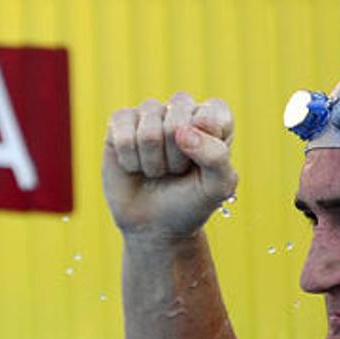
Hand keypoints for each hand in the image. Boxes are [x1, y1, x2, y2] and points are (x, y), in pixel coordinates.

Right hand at [102, 93, 237, 237]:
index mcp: (213, 119)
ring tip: (158, 171)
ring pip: (149, 129)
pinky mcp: (121, 123)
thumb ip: (216, 156)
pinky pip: (122, 132)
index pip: (213, 112)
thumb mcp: (218, 187)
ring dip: (153, 162)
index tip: (204, 165)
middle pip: (178, 118)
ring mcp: (150, 114)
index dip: (207, 143)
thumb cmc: (191, 202)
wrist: (156, 226)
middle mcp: (182, 110)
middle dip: (177, 157)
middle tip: (177, 171)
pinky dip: (130, 159)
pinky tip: (135, 166)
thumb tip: (182, 131)